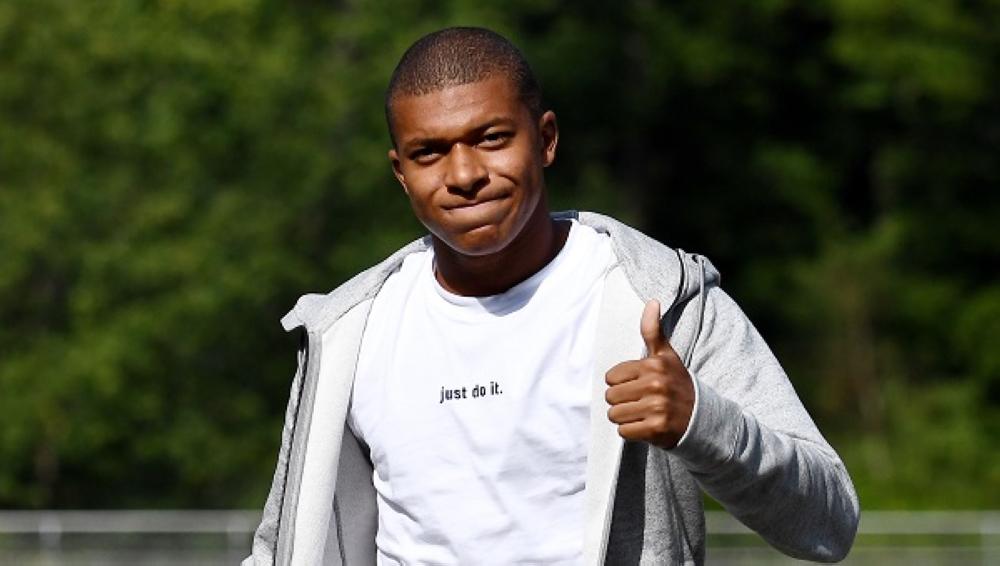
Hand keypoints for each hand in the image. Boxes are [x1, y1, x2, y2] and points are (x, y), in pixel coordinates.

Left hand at [605, 299, 695, 448]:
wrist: (702, 418)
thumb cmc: (677, 385)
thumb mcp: (667, 356)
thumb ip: (653, 331)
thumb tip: (652, 301)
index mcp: (654, 365)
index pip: (611, 377)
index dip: (620, 384)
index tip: (636, 386)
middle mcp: (656, 385)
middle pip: (610, 397)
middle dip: (621, 402)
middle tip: (640, 402)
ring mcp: (657, 408)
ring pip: (615, 415)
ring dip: (625, 418)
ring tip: (643, 414)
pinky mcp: (657, 429)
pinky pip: (624, 432)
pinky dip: (631, 432)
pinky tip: (646, 426)